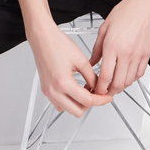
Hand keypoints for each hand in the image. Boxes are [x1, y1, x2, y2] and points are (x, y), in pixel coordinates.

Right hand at [16, 0, 112, 117]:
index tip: (107, 97)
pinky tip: (75, 91)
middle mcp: (53, 91)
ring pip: (67, 110)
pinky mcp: (46, 90)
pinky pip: (59, 104)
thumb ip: (92, 77)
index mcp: (63, 83)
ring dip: (79, 104)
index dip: (101, 100)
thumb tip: (98, 87)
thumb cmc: (57, 43)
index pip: (87, 101)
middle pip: (77, 111)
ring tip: (86, 91)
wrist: (43, 38)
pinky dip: (69, 101)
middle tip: (98, 95)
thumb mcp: (81, 60)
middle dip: (90, 104)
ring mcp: (48, 92)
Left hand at [90, 0, 149, 95]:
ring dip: (121, 86)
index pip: (105, 76)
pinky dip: (132, 79)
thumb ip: (97, 49)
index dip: (100, 88)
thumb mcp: (104, 29)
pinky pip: (139, 74)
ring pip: (129, 81)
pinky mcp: (146, 55)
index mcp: (112, 46)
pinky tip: (126, 76)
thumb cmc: (125, 12)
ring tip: (114, 85)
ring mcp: (138, 55)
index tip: (96, 90)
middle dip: (109, 91)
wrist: (145, 5)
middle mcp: (125, 53)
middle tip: (104, 92)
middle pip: (118, 83)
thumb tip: (91, 62)